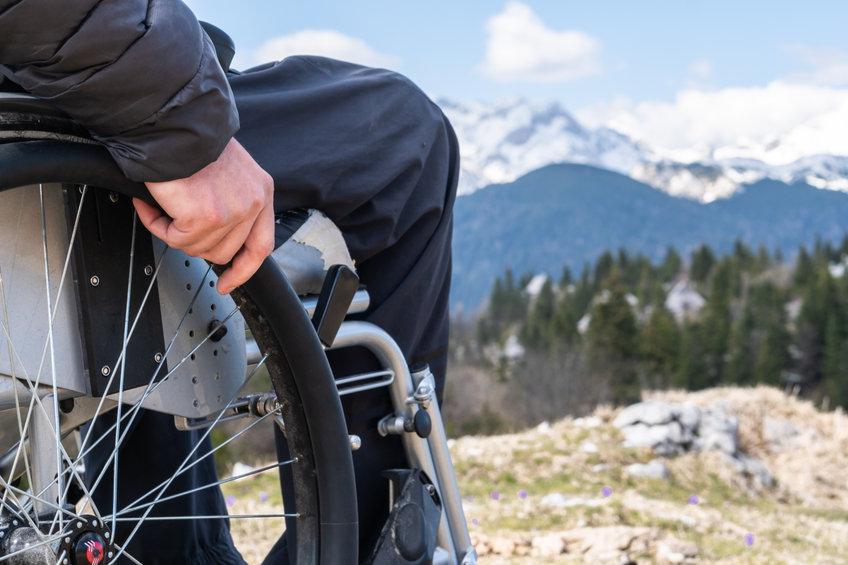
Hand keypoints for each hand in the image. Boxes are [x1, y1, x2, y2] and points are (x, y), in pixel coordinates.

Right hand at [133, 138, 274, 294]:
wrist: (171, 123)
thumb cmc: (191, 141)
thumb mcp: (231, 172)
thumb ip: (233, 202)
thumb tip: (219, 235)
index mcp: (261, 192)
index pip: (261, 246)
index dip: (243, 269)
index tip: (227, 283)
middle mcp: (252, 203)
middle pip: (224, 252)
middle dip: (195, 244)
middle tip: (176, 223)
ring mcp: (230, 213)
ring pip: (197, 249)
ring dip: (174, 232)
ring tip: (164, 205)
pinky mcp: (204, 217)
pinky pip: (175, 239)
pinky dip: (158, 224)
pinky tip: (153, 203)